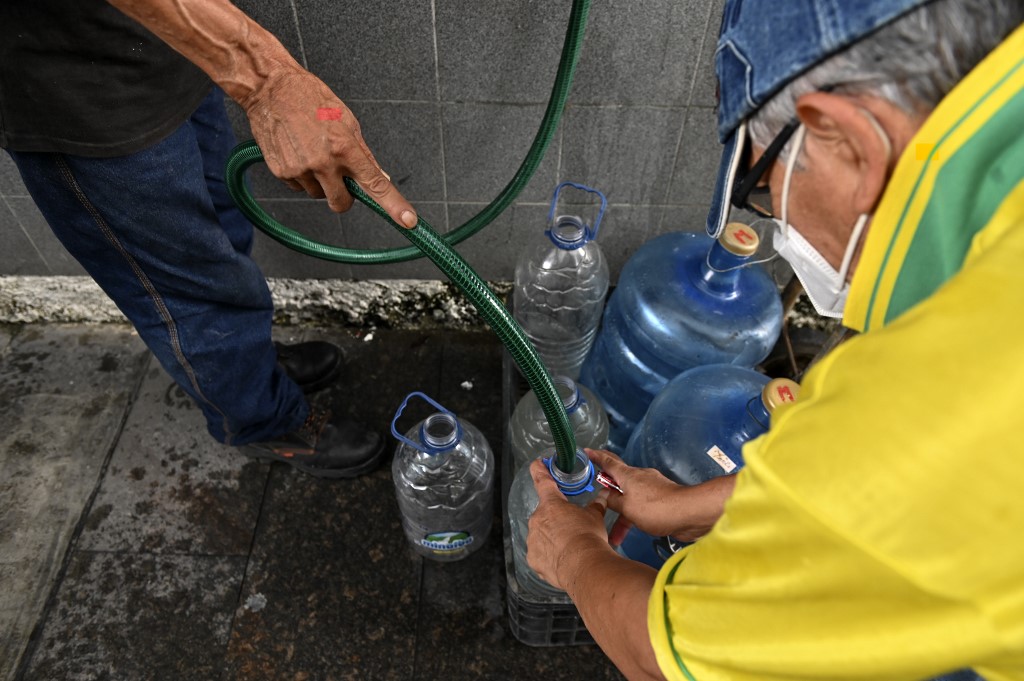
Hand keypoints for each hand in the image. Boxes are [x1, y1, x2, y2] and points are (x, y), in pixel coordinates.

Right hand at [240, 67, 417, 227]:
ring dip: (319, 182)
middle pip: (341, 204)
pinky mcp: (282, 172)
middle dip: (343, 196)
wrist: (270, 88)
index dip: (394, 205)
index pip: (375, 184)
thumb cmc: (310, 98)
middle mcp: (323, 162)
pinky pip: (298, 187)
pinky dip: (301, 176)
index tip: (408, 221)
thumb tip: (380, 177)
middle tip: (338, 176)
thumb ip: (363, 154)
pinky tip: (297, 152)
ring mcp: (301, 169)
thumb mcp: (346, 120)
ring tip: (311, 151)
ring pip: (318, 195)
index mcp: (345, 147)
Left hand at [525, 458, 615, 590]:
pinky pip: (539, 553)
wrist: (583, 565)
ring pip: (541, 534)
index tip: (536, 464)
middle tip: (571, 528)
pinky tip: (561, 559)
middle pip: (544, 514)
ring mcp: (533, 540)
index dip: (539, 470)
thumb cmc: (589, 537)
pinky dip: (548, 554)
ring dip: (552, 537)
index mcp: (551, 504)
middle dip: (556, 519)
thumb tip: (603, 496)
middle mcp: (537, 519)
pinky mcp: (533, 558)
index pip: (543, 481)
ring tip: (569, 548)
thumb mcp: (595, 517)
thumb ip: (596, 505)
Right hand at [587, 448, 735, 542]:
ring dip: (622, 514)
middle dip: (608, 492)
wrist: (688, 513)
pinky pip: (642, 505)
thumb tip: (605, 495)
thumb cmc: (656, 508)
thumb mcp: (627, 508)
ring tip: (615, 535)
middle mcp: (640, 478)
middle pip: (619, 481)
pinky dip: (635, 516)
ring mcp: (652, 488)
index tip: (588, 451)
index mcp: (628, 475)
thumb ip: (613, 501)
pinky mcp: (662, 499)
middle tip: (597, 497)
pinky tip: (634, 529)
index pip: (608, 462)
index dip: (597, 457)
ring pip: (631, 498)